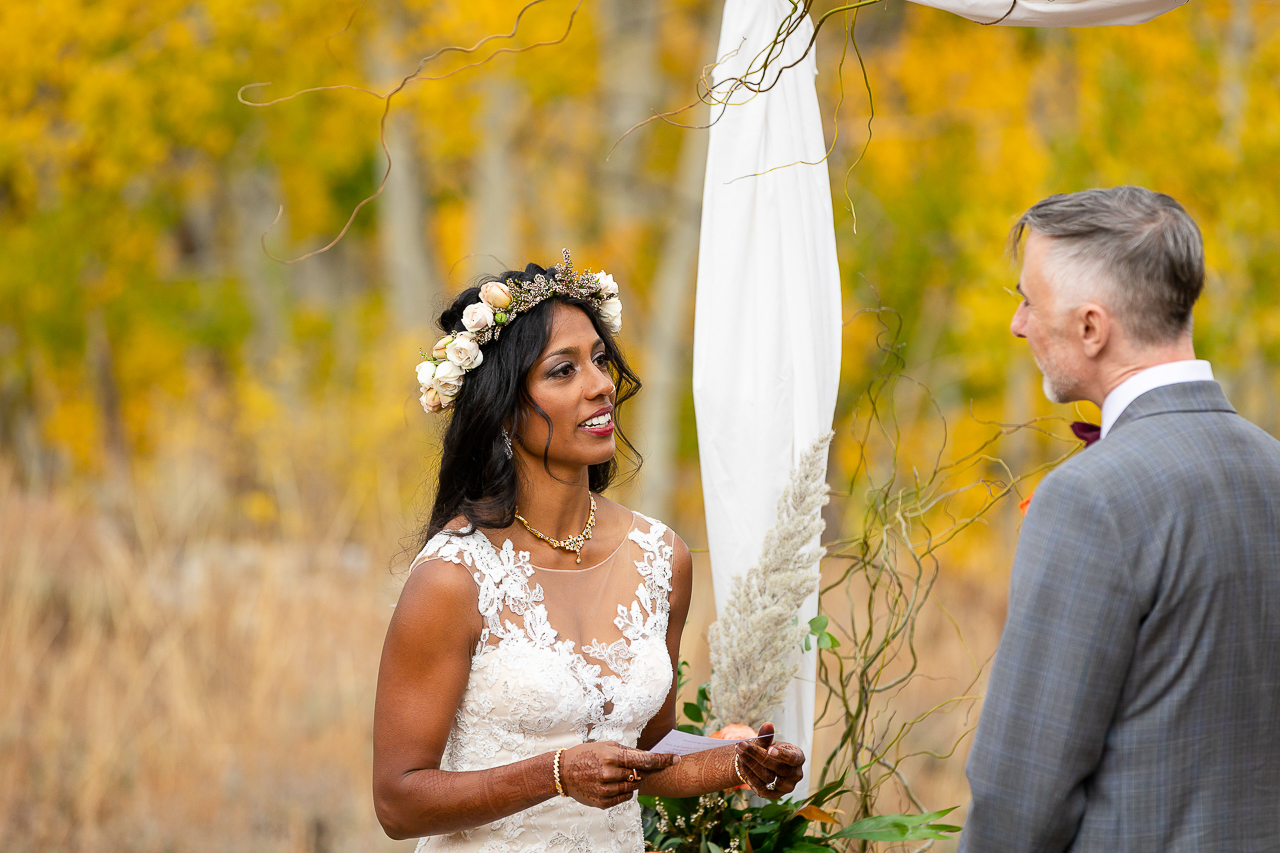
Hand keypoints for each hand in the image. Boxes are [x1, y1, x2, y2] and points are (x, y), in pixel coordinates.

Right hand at [561, 742, 680, 808]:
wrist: (562, 773)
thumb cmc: (586, 754)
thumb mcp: (605, 745)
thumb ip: (627, 751)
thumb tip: (649, 757)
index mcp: (611, 756)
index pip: (645, 759)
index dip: (662, 760)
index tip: (675, 759)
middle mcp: (610, 774)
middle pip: (641, 774)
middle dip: (642, 771)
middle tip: (631, 766)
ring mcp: (606, 790)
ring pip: (633, 787)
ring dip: (632, 781)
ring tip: (616, 774)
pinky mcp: (603, 803)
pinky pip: (624, 798)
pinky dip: (624, 791)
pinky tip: (611, 784)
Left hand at [734, 722, 803, 798]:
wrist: (761, 764)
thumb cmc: (767, 750)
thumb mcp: (767, 742)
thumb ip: (767, 736)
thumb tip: (768, 725)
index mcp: (798, 758)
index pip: (792, 758)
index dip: (781, 754)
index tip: (769, 749)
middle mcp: (796, 774)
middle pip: (777, 767)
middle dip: (757, 755)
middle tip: (741, 744)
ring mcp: (787, 787)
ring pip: (768, 777)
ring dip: (751, 764)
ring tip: (739, 752)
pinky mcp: (775, 795)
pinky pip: (762, 788)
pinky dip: (750, 776)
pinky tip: (742, 764)